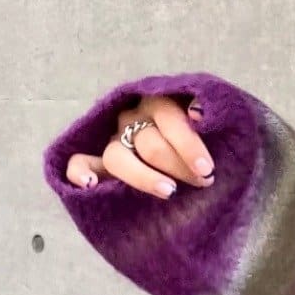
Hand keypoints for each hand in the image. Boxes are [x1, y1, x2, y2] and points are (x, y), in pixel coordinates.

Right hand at [62, 92, 215, 200]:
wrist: (197, 161)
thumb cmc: (208, 142)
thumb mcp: (215, 124)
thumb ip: (209, 113)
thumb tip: (196, 113)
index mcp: (159, 102)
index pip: (169, 119)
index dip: (188, 144)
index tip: (207, 169)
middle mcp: (132, 119)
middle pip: (149, 143)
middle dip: (180, 166)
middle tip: (203, 183)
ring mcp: (114, 141)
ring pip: (117, 157)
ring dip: (143, 176)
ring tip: (169, 191)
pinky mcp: (99, 163)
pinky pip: (79, 163)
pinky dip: (79, 173)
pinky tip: (89, 184)